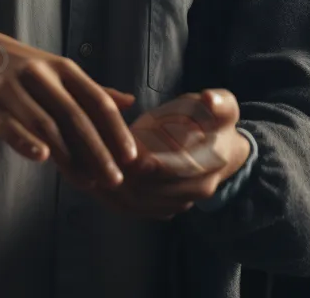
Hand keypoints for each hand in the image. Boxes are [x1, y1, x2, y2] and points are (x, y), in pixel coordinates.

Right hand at [0, 27, 137, 187]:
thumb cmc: (18, 67)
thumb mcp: (55, 70)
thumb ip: (90, 89)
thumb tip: (130, 102)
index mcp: (61, 67)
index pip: (96, 100)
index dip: (115, 129)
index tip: (131, 158)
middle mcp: (39, 74)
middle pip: (75, 116)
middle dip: (98, 150)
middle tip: (114, 180)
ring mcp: (12, 88)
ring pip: (46, 124)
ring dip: (69, 157)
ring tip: (87, 182)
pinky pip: (9, 125)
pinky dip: (26, 141)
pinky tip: (42, 158)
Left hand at [81, 89, 251, 219]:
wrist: (222, 148)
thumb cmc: (216, 120)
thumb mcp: (224, 105)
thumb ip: (219, 103)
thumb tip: (210, 100)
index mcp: (211, 164)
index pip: (177, 169)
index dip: (152, 164)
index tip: (128, 153)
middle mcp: (195, 189)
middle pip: (151, 192)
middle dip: (121, 176)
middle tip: (93, 157)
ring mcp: (178, 201)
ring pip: (138, 204)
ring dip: (111, 189)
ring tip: (85, 167)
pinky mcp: (161, 205)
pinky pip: (134, 210)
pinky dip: (112, 198)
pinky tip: (91, 181)